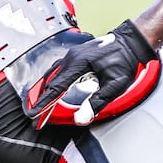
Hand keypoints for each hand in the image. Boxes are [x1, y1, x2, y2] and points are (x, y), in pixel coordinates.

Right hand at [24, 20, 161, 128]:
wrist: (129, 43)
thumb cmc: (124, 61)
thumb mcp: (115, 86)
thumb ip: (97, 102)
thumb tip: (81, 118)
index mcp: (79, 63)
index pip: (56, 87)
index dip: (43, 103)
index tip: (33, 114)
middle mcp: (71, 57)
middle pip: (51, 82)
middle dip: (42, 100)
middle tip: (36, 116)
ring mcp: (71, 55)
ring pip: (52, 76)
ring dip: (46, 92)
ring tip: (41, 106)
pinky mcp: (74, 56)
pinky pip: (58, 71)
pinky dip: (53, 83)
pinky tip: (53, 90)